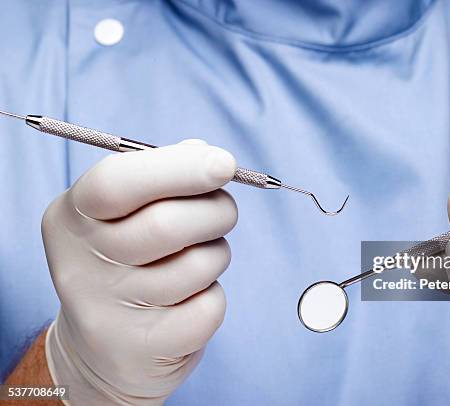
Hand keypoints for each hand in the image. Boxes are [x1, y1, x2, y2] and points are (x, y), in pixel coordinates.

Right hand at [43, 140, 237, 404]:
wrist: (103, 350)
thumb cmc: (126, 262)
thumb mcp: (123, 213)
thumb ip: (162, 177)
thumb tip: (209, 155)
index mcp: (72, 217)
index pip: (116, 183)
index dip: (178, 169)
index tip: (225, 163)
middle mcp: (80, 265)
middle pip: (167, 225)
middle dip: (216, 211)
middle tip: (223, 212)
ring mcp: (108, 312)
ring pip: (198, 265)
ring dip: (217, 254)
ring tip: (199, 259)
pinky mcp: (143, 348)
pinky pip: (209, 306)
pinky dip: (213, 296)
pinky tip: (190, 299)